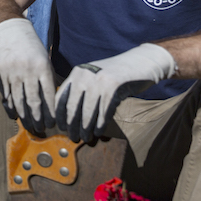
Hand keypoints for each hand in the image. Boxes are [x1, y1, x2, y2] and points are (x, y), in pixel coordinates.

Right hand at [0, 18, 55, 132]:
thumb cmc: (32, 46)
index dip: (51, 111)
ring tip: (29, 126)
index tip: (54, 123)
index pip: (49, 94)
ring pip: (19, 99)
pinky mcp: (2, 72)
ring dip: (24, 115)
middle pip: (33, 100)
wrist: (10, 30)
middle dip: (38, 117)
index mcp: (42, 66)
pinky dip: (10, 105)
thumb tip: (54, 100)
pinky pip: (7, 93)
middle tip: (41, 129)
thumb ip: (48, 77)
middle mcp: (28, 70)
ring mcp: (13, 71)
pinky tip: (14, 114)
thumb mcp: (45, 58)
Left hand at [55, 43, 176, 142]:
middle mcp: (85, 76)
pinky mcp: (114, 87)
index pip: (61, 97)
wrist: (141, 62)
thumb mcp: (94, 78)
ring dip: (85, 129)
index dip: (60, 115)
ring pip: (88, 112)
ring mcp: (99, 81)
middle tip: (72, 138)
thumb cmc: (116, 75)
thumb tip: (68, 116)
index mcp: (77, 73)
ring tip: (85, 138)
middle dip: (71, 125)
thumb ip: (81, 90)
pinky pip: (104, 112)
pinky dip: (100, 125)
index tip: (61, 128)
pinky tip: (98, 133)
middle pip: (72, 107)